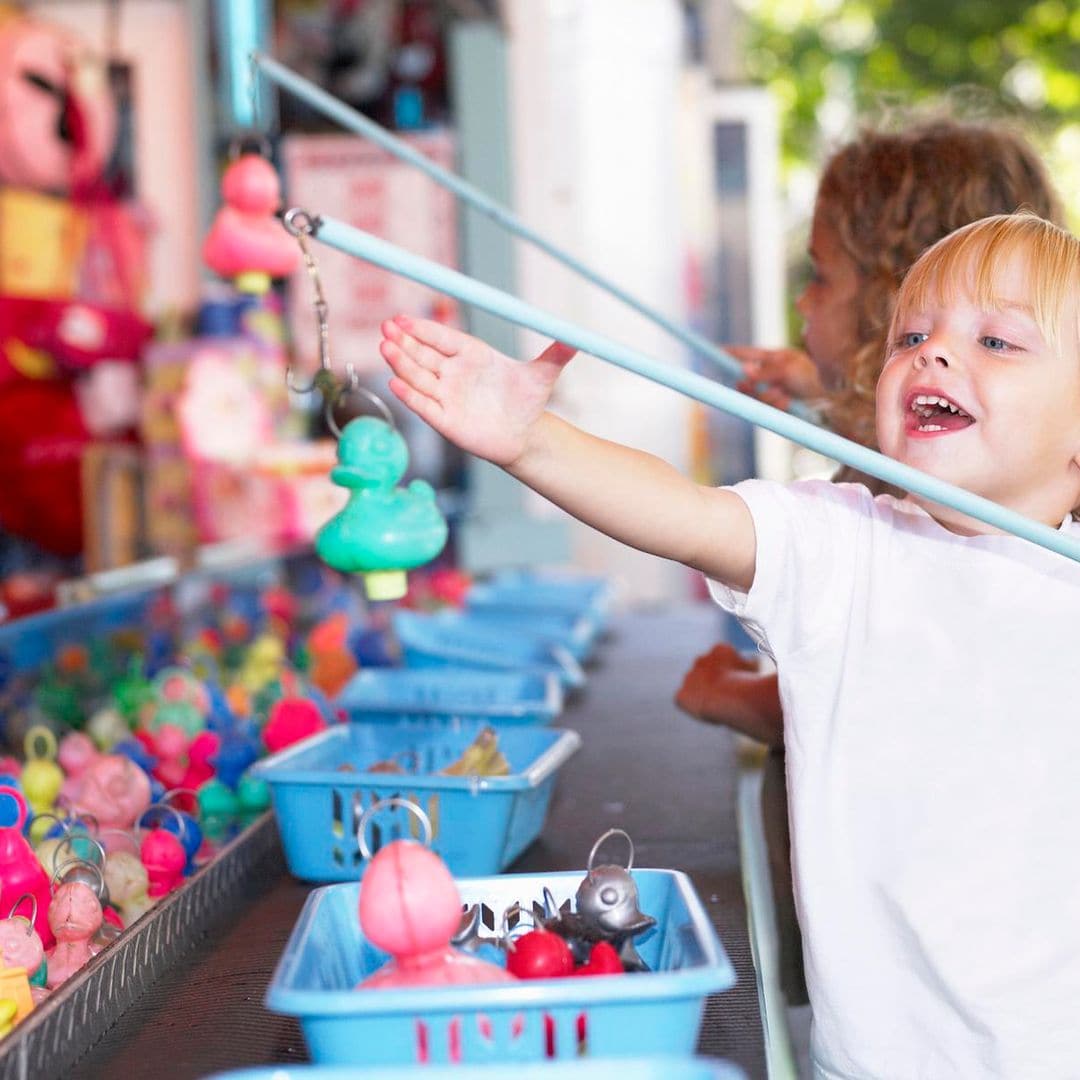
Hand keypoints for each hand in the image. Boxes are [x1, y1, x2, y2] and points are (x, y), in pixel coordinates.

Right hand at [380, 315, 575, 467]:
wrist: (525, 436)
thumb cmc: (528, 403)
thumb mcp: (543, 376)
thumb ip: (555, 354)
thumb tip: (578, 338)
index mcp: (472, 355)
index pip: (442, 337)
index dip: (422, 328)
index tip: (402, 318)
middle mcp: (453, 373)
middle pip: (423, 354)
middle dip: (404, 342)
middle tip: (386, 328)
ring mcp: (446, 395)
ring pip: (418, 376)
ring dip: (401, 363)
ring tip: (385, 347)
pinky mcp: (444, 419)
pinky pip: (423, 405)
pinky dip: (410, 394)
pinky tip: (395, 382)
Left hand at [675, 643, 783, 746]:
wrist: (729, 696)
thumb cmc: (753, 685)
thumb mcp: (767, 670)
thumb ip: (767, 668)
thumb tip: (787, 672)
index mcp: (721, 649)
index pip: (725, 658)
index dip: (734, 673)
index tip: (740, 685)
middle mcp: (701, 659)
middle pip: (708, 671)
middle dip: (716, 680)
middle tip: (728, 695)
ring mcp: (688, 677)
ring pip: (695, 686)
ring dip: (705, 694)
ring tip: (718, 706)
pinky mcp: (680, 696)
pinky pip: (685, 702)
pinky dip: (694, 708)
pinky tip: (707, 712)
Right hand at [728, 346, 822, 410]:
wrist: (831, 396)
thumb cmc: (811, 374)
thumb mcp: (788, 368)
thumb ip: (764, 371)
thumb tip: (743, 371)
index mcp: (769, 359)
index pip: (743, 354)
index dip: (729, 353)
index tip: (716, 351)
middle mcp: (766, 376)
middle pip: (743, 382)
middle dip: (746, 386)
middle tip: (749, 386)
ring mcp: (770, 392)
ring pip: (755, 398)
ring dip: (767, 396)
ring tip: (783, 394)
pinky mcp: (775, 408)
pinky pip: (767, 409)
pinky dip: (777, 405)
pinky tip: (788, 401)